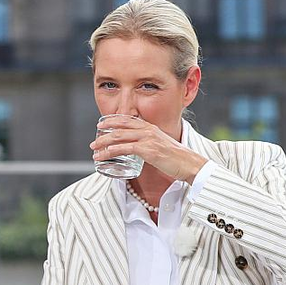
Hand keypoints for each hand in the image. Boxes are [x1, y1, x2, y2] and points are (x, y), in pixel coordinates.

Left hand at [90, 115, 206, 183]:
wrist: (190, 164)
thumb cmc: (178, 159)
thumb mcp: (163, 146)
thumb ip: (151, 145)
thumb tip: (141, 151)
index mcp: (152, 128)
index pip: (128, 120)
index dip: (112, 121)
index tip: (101, 125)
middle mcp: (148, 130)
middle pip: (120, 126)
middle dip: (104, 132)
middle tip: (94, 140)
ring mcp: (148, 140)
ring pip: (119, 137)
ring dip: (104, 144)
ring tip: (95, 150)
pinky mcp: (148, 150)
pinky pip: (125, 148)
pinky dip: (112, 150)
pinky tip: (105, 154)